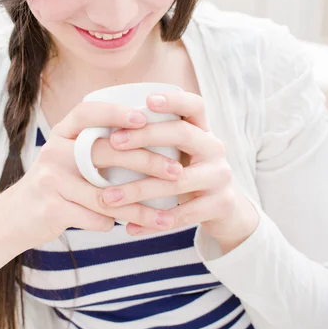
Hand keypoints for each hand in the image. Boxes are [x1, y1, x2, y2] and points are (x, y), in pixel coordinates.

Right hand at [10, 100, 183, 247]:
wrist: (14, 217)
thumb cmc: (56, 184)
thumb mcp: (68, 157)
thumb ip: (96, 147)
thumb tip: (152, 139)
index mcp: (61, 134)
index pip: (87, 112)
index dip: (115, 112)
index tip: (145, 119)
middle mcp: (53, 151)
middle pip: (105, 152)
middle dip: (146, 162)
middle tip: (176, 172)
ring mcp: (50, 180)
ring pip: (106, 196)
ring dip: (140, 209)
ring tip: (166, 218)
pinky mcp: (51, 208)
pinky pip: (95, 218)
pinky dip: (114, 224)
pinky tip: (126, 228)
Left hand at [100, 91, 259, 250]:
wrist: (225, 210)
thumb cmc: (188, 173)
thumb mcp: (181, 151)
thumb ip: (156, 139)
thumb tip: (102, 129)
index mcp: (203, 130)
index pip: (194, 106)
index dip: (174, 100)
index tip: (147, 100)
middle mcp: (215, 148)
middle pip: (183, 134)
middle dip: (146, 136)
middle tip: (114, 142)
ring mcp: (220, 177)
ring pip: (177, 181)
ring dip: (139, 190)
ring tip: (108, 198)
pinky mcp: (221, 205)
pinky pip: (182, 216)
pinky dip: (153, 223)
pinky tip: (130, 228)